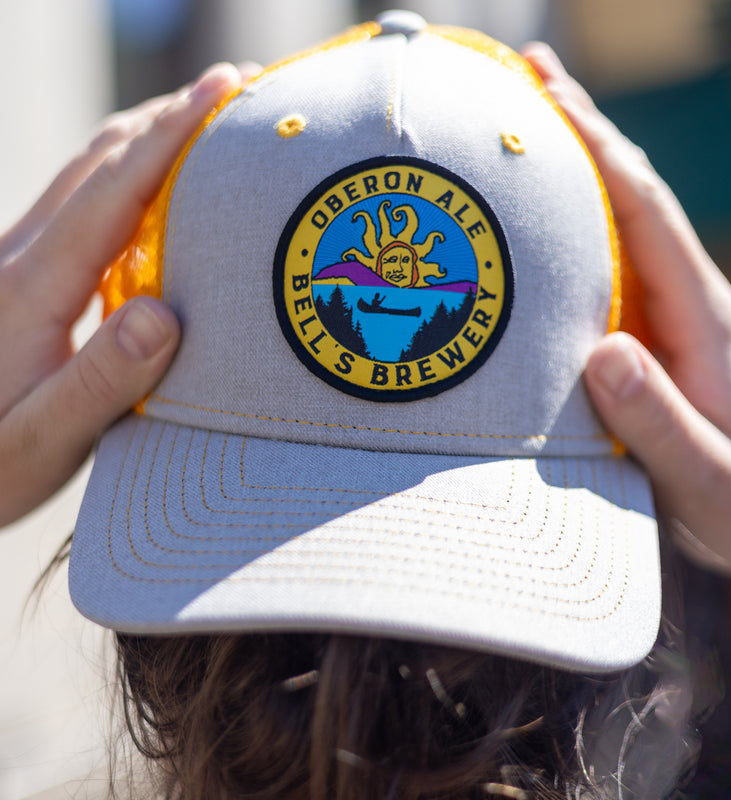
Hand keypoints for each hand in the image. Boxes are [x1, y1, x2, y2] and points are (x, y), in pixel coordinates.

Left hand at [0, 62, 259, 527]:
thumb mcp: (41, 442)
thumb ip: (101, 382)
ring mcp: (15, 262)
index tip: (224, 88)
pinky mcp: (21, 276)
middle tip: (237, 92)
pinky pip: (84, 207)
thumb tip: (165, 315)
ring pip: (87, 176)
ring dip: (149, 139)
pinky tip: (162, 192)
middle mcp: (17, 259)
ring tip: (209, 126)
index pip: (111, 192)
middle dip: (169, 117)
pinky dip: (132, 177)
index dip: (170, 136)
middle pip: (98, 163)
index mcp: (27, 289)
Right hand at [524, 44, 730, 603]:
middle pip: (633, 195)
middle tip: (527, 75)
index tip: (551, 101)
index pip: (649, 215)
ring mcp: (667, 312)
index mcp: (703, 317)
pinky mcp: (649, 332)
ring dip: (575, 167)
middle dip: (584, 132)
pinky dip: (573, 224)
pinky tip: (537, 215)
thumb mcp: (704, 474)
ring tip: (522, 121)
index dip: (600, 154)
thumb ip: (658, 421)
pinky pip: (607, 263)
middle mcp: (686, 299)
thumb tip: (604, 353)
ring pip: (619, 221)